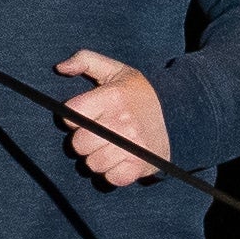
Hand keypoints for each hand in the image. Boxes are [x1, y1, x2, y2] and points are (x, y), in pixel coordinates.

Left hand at [56, 50, 167, 187]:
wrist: (179, 113)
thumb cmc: (137, 93)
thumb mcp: (115, 70)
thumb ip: (85, 60)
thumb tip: (60, 68)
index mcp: (112, 96)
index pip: (70, 115)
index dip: (73, 117)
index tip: (87, 116)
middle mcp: (122, 122)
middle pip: (78, 144)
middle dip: (84, 140)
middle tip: (97, 134)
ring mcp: (132, 145)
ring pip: (92, 164)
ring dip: (97, 158)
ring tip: (108, 147)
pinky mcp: (139, 165)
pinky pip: (112, 178)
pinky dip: (113, 174)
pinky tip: (120, 160)